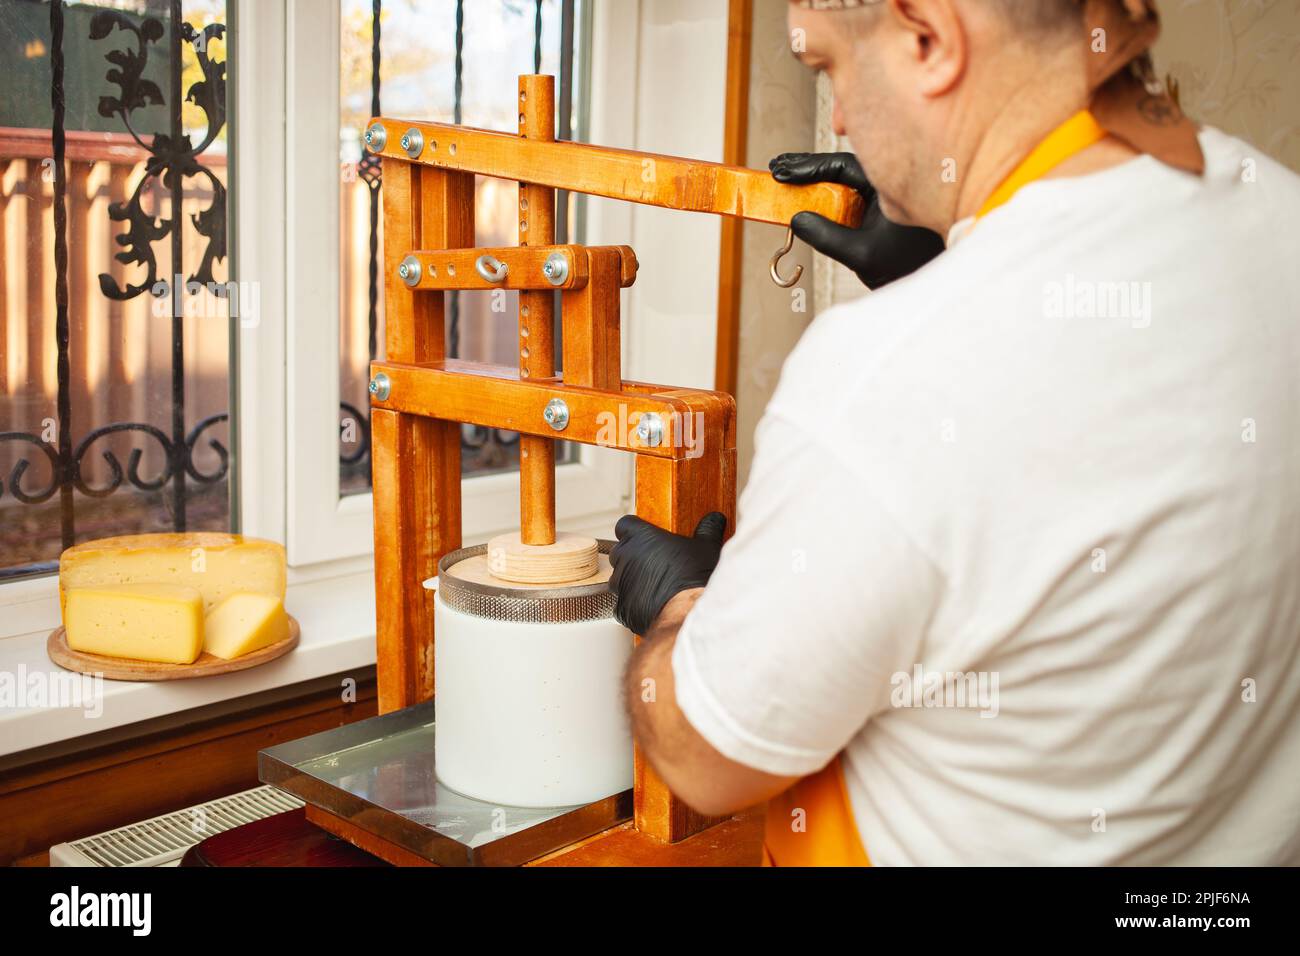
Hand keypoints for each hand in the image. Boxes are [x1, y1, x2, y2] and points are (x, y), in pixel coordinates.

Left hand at [609, 512, 726, 635]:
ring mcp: (620, 583)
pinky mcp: (621, 608)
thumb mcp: (706, 547)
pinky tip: (652, 606)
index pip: (625, 525)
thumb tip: (714, 519)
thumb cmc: (696, 576)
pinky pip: (623, 603)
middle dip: (632, 557)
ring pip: (619, 578)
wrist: (689, 612)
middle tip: (654, 564)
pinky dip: (633, 604)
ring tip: (655, 586)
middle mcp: (625, 557)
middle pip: (620, 551)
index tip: (645, 538)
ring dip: (631, 580)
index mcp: (641, 536)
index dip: (634, 531)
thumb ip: (706, 530)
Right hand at [769, 151, 945, 288]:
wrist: (934, 277)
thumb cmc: (910, 265)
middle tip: (777, 167)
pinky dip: (826, 192)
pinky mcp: (880, 208)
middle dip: (807, 166)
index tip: (782, 171)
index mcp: (889, 184)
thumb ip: (827, 237)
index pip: (841, 166)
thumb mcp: (862, 254)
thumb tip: (797, 219)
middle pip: (840, 166)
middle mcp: (886, 183)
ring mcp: (883, 195)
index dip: (807, 167)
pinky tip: (808, 194)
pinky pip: (849, 193)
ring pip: (844, 178)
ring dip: (815, 177)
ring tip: (786, 177)